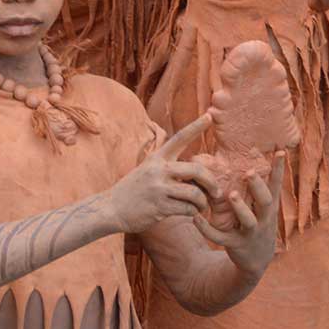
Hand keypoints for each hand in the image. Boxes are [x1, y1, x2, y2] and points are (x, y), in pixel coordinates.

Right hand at [108, 115, 223, 232]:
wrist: (111, 208)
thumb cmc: (134, 189)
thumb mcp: (147, 168)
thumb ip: (168, 166)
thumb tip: (194, 170)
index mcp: (157, 157)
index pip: (180, 138)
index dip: (196, 126)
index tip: (210, 116)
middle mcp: (159, 170)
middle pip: (197, 170)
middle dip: (212, 182)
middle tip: (217, 191)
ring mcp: (159, 189)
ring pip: (195, 193)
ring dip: (203, 202)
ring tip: (201, 206)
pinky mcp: (159, 208)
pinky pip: (187, 209)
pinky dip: (193, 212)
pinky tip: (190, 213)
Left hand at [193, 156, 281, 270]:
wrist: (257, 260)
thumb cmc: (256, 223)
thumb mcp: (260, 208)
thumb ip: (253, 189)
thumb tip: (236, 159)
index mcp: (269, 207)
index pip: (275, 185)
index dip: (278, 169)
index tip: (280, 151)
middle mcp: (263, 219)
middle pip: (265, 201)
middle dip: (258, 187)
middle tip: (249, 172)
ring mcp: (251, 233)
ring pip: (248, 221)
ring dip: (240, 208)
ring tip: (231, 194)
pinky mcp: (235, 244)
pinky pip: (220, 237)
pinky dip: (207, 229)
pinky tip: (196, 217)